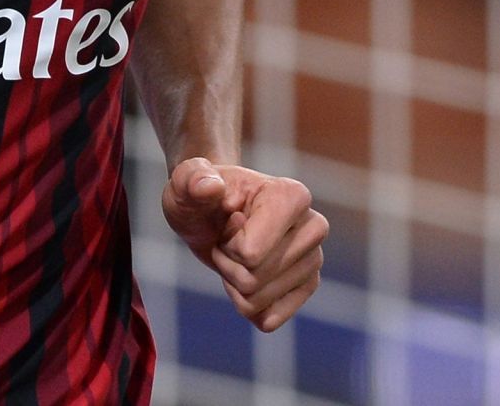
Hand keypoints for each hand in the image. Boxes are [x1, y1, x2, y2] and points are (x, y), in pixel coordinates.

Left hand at [161, 157, 327, 331]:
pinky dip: (246, 305)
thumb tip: (210, 187)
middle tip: (227, 239)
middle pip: (254, 280)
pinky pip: (268, 319)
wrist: (212, 211)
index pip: (251, 254)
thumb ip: (191, 179)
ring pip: (258, 302)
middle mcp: (314, 227)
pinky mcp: (308, 285)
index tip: (227, 220)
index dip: (227, 245)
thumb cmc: (200, 194)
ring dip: (235, 283)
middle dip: (228, 265)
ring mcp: (314, 258)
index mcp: (293, 196)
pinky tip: (246, 276)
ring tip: (236, 252)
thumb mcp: (185, 184)